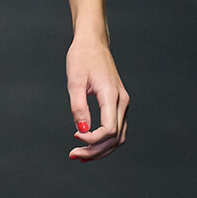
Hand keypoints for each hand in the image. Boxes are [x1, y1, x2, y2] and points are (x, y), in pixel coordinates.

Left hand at [66, 34, 128, 161]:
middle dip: (95, 151)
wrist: (93, 42)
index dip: (92, 139)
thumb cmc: (82, 58)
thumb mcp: (75, 81)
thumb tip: (81, 130)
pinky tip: (89, 143)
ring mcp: (123, 103)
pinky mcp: (119, 103)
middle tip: (73, 155)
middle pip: (116, 138)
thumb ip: (78, 107)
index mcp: (112, 96)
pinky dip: (105, 141)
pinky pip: (117, 129)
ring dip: (101, 149)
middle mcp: (122, 101)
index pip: (109, 130)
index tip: (74, 135)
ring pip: (119, 137)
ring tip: (80, 154)